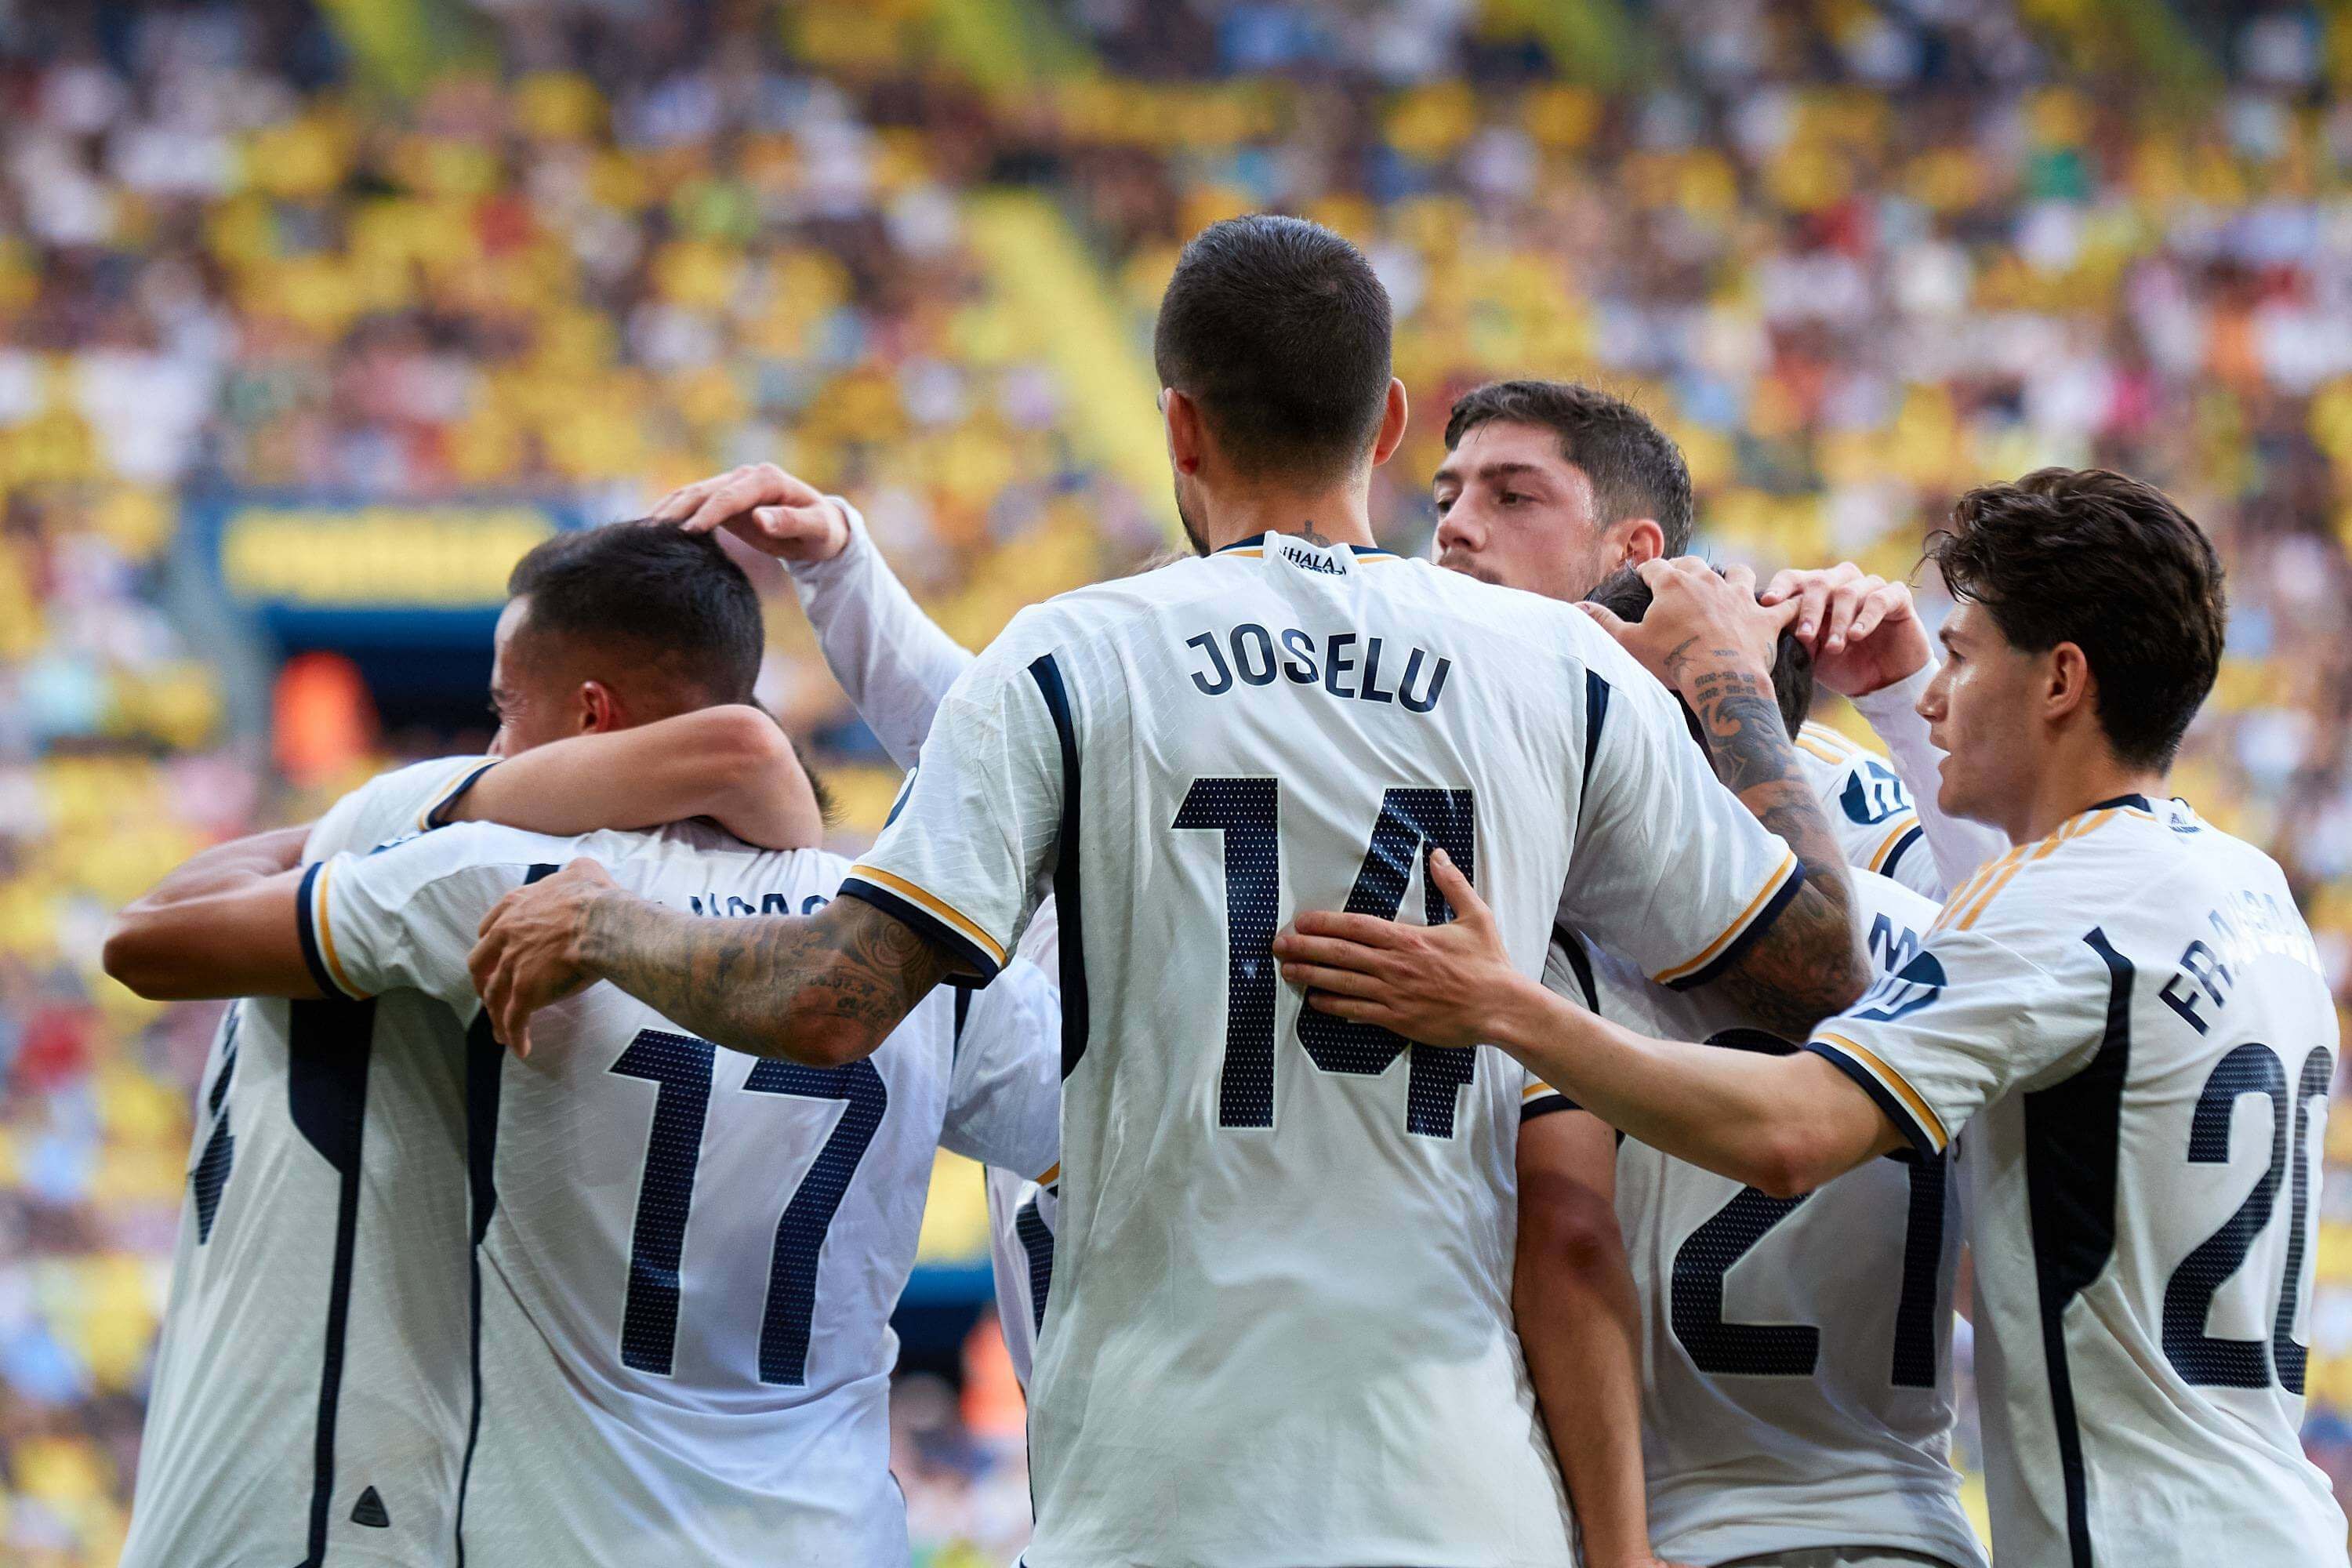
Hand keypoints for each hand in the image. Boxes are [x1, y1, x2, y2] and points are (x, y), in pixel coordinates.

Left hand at [467, 858, 618, 1055]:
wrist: (602, 923)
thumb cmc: (596, 898)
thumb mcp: (583, 871)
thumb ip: (574, 871)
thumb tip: (579, 869)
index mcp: (516, 908)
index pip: (488, 929)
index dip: (490, 946)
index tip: (494, 956)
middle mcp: (506, 936)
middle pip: (480, 965)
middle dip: (483, 982)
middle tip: (491, 995)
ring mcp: (513, 965)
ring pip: (495, 997)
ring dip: (496, 1016)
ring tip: (502, 1032)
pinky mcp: (525, 991)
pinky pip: (515, 1019)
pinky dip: (515, 1035)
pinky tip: (521, 1048)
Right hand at [651, 462, 849, 563]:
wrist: (822, 528)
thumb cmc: (823, 531)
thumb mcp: (816, 530)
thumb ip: (791, 523)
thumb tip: (760, 517)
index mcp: (767, 479)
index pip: (729, 495)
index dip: (708, 513)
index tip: (688, 532)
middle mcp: (746, 477)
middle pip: (703, 491)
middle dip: (676, 510)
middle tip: (650, 533)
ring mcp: (732, 486)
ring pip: (692, 495)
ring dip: (667, 511)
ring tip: (641, 532)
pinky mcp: (724, 500)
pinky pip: (693, 504)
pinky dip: (672, 514)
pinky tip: (652, 531)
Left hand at [1272, 849, 1520, 1048]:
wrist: (1501, 1008)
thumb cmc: (1489, 964)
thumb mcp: (1476, 916)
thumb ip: (1453, 884)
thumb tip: (1438, 854)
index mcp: (1409, 939)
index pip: (1356, 926)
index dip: (1324, 923)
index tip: (1301, 919)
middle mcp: (1394, 965)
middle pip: (1339, 954)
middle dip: (1304, 947)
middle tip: (1277, 943)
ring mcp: (1393, 994)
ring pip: (1341, 983)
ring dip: (1310, 975)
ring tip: (1286, 969)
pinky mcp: (1398, 1020)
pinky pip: (1357, 1012)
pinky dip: (1333, 1006)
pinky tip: (1315, 1001)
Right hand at [1581, 557, 1791, 701]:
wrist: (1720, 677)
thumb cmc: (1671, 661)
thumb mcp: (1628, 644)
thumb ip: (1601, 622)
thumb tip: (1575, 607)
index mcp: (1673, 584)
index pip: (1654, 567)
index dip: (1646, 572)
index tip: (1641, 580)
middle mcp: (1708, 581)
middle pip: (1693, 564)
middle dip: (1684, 570)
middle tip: (1678, 584)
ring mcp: (1739, 597)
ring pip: (1739, 573)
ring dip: (1733, 577)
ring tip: (1729, 587)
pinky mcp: (1765, 618)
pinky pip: (1786, 606)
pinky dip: (1790, 605)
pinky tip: (1796, 606)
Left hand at [1759, 562, 1929, 696]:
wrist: (1883, 684)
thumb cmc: (1843, 665)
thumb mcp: (1812, 655)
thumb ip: (1795, 638)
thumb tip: (1768, 627)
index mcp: (1817, 592)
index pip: (1794, 579)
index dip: (1781, 588)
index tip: (1767, 603)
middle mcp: (1842, 583)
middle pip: (1819, 581)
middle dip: (1809, 609)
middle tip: (1804, 635)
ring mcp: (1870, 587)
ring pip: (1848, 592)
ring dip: (1838, 621)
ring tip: (1834, 647)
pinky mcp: (1897, 597)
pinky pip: (1880, 599)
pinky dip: (1866, 618)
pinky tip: (1857, 636)